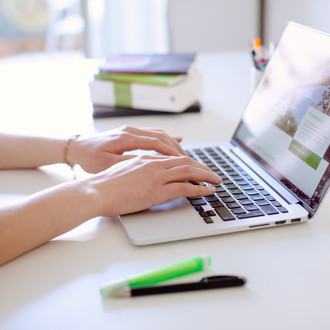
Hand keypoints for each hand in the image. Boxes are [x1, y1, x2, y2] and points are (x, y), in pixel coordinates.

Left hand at [69, 125, 185, 172]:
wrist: (77, 148)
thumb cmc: (90, 158)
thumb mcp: (107, 164)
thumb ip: (129, 163)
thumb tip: (150, 164)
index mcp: (126, 137)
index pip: (156, 142)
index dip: (172, 152)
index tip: (184, 162)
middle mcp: (130, 130)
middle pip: (161, 136)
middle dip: (177, 148)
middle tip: (189, 161)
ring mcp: (131, 130)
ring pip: (158, 134)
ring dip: (172, 144)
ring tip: (184, 156)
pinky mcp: (130, 133)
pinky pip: (152, 133)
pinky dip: (165, 139)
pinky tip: (175, 142)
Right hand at [87, 155, 221, 216]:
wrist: (95, 191)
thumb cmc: (105, 184)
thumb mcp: (124, 170)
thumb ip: (138, 169)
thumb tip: (147, 175)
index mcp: (146, 159)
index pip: (174, 157)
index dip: (189, 162)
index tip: (198, 167)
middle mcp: (154, 164)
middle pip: (185, 161)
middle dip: (202, 167)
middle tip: (212, 173)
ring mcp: (156, 177)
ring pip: (188, 171)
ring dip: (205, 175)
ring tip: (216, 180)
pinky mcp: (156, 191)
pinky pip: (184, 188)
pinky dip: (199, 188)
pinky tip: (208, 190)